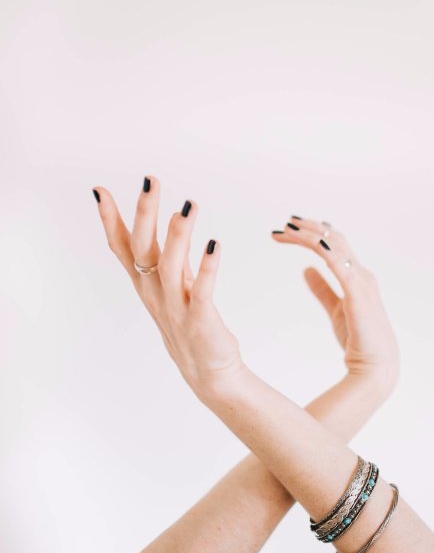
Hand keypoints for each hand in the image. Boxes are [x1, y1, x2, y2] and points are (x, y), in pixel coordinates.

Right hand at [92, 176, 241, 393]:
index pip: (122, 247)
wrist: (208, 371)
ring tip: (187, 207)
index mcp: (146, 283)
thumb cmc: (190, 322)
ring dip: (177, 235)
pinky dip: (207, 268)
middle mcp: (155, 293)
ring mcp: (176, 307)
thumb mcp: (173, 284)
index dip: (110, 220)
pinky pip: (201, 291)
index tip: (100, 190)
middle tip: (150, 181)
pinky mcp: (200, 320)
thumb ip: (168, 252)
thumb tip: (168, 214)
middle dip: (145, 214)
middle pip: (143, 250)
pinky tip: (214, 245)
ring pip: (169, 266)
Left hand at [272, 216, 400, 391]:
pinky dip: (326, 251)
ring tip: (288, 229)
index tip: (288, 230)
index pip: (334, 244)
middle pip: (334, 239)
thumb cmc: (359, 340)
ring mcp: (361, 281)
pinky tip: (313, 243)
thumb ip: (321, 289)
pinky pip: (340, 265)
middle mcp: (361, 274)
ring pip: (335, 246)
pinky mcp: (358, 293)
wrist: (377, 366)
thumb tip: (305, 269)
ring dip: (311, 235)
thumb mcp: (335, 309)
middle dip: (309, 228)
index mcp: (356, 276)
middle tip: (284, 224)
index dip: (312, 234)